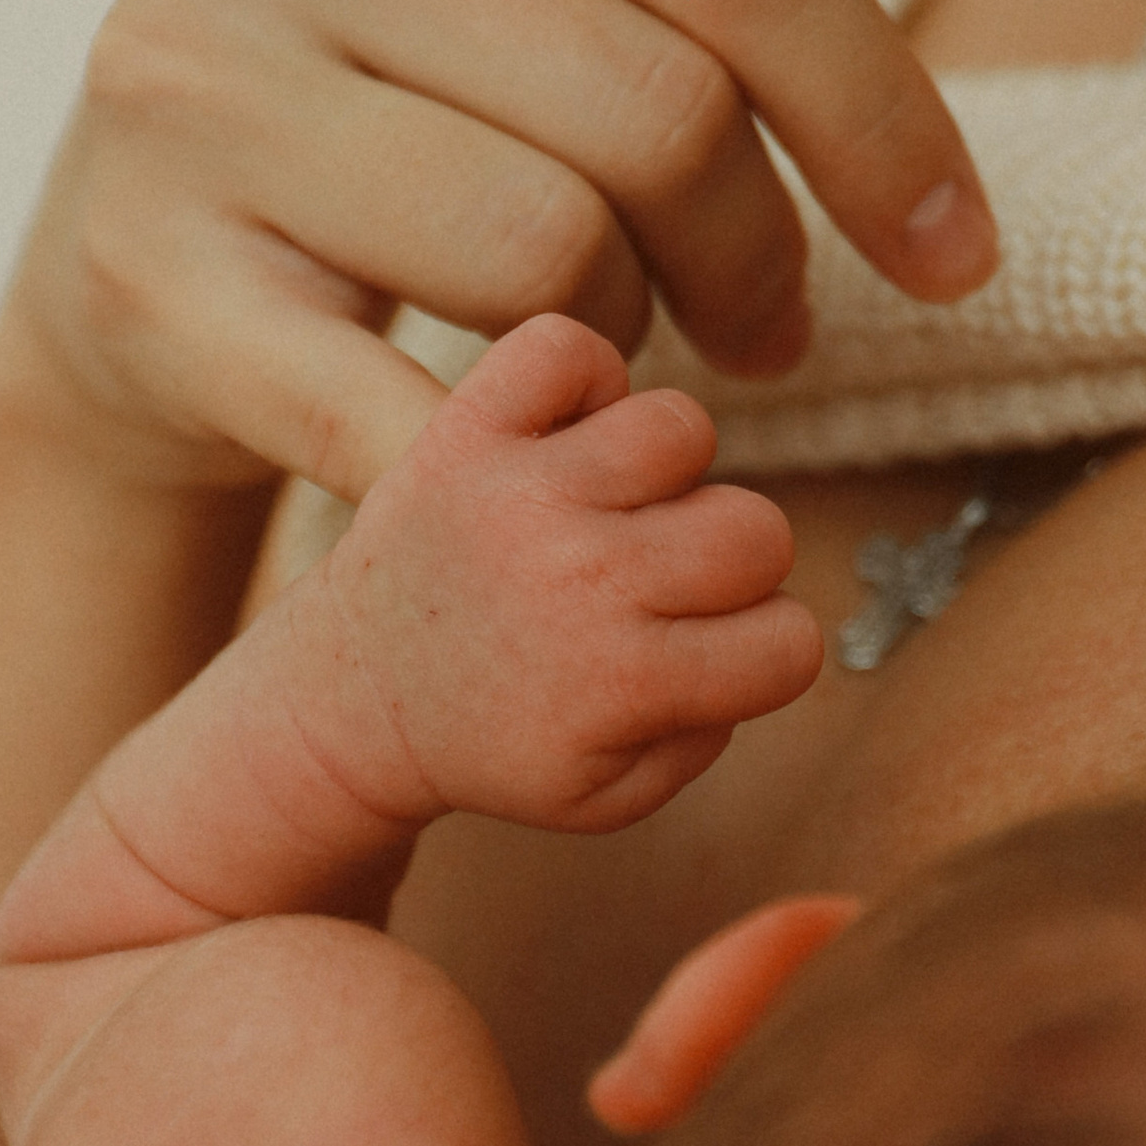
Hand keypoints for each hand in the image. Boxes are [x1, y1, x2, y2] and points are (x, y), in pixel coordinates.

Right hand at [0, 0, 994, 502]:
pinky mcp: (143, 281)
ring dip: (619, 335)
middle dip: (751, 252)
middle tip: (760, 316)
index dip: (889, 121)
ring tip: (598, 332)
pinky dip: (498, 454)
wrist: (140, 264)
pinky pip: (408, 405)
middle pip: (659, 116)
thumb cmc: (411, 35)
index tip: (947, 247)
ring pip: (550, 256)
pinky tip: (519, 440)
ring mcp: (182, 85)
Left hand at [309, 313, 825, 835]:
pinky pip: (568, 349)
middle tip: (660, 588)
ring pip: (683, 429)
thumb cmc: (494, 743)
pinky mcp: (467, 431)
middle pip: (759, 530)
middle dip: (730, 567)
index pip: (792, 640)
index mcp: (623, 681)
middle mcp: (582, 578)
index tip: (706, 653)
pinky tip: (567, 441)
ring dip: (664, 472)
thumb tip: (751, 631)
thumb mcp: (609, 796)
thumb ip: (709, 734)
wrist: (353, 698)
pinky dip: (582, 380)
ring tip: (613, 511)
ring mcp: (523, 494)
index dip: (763, 649)